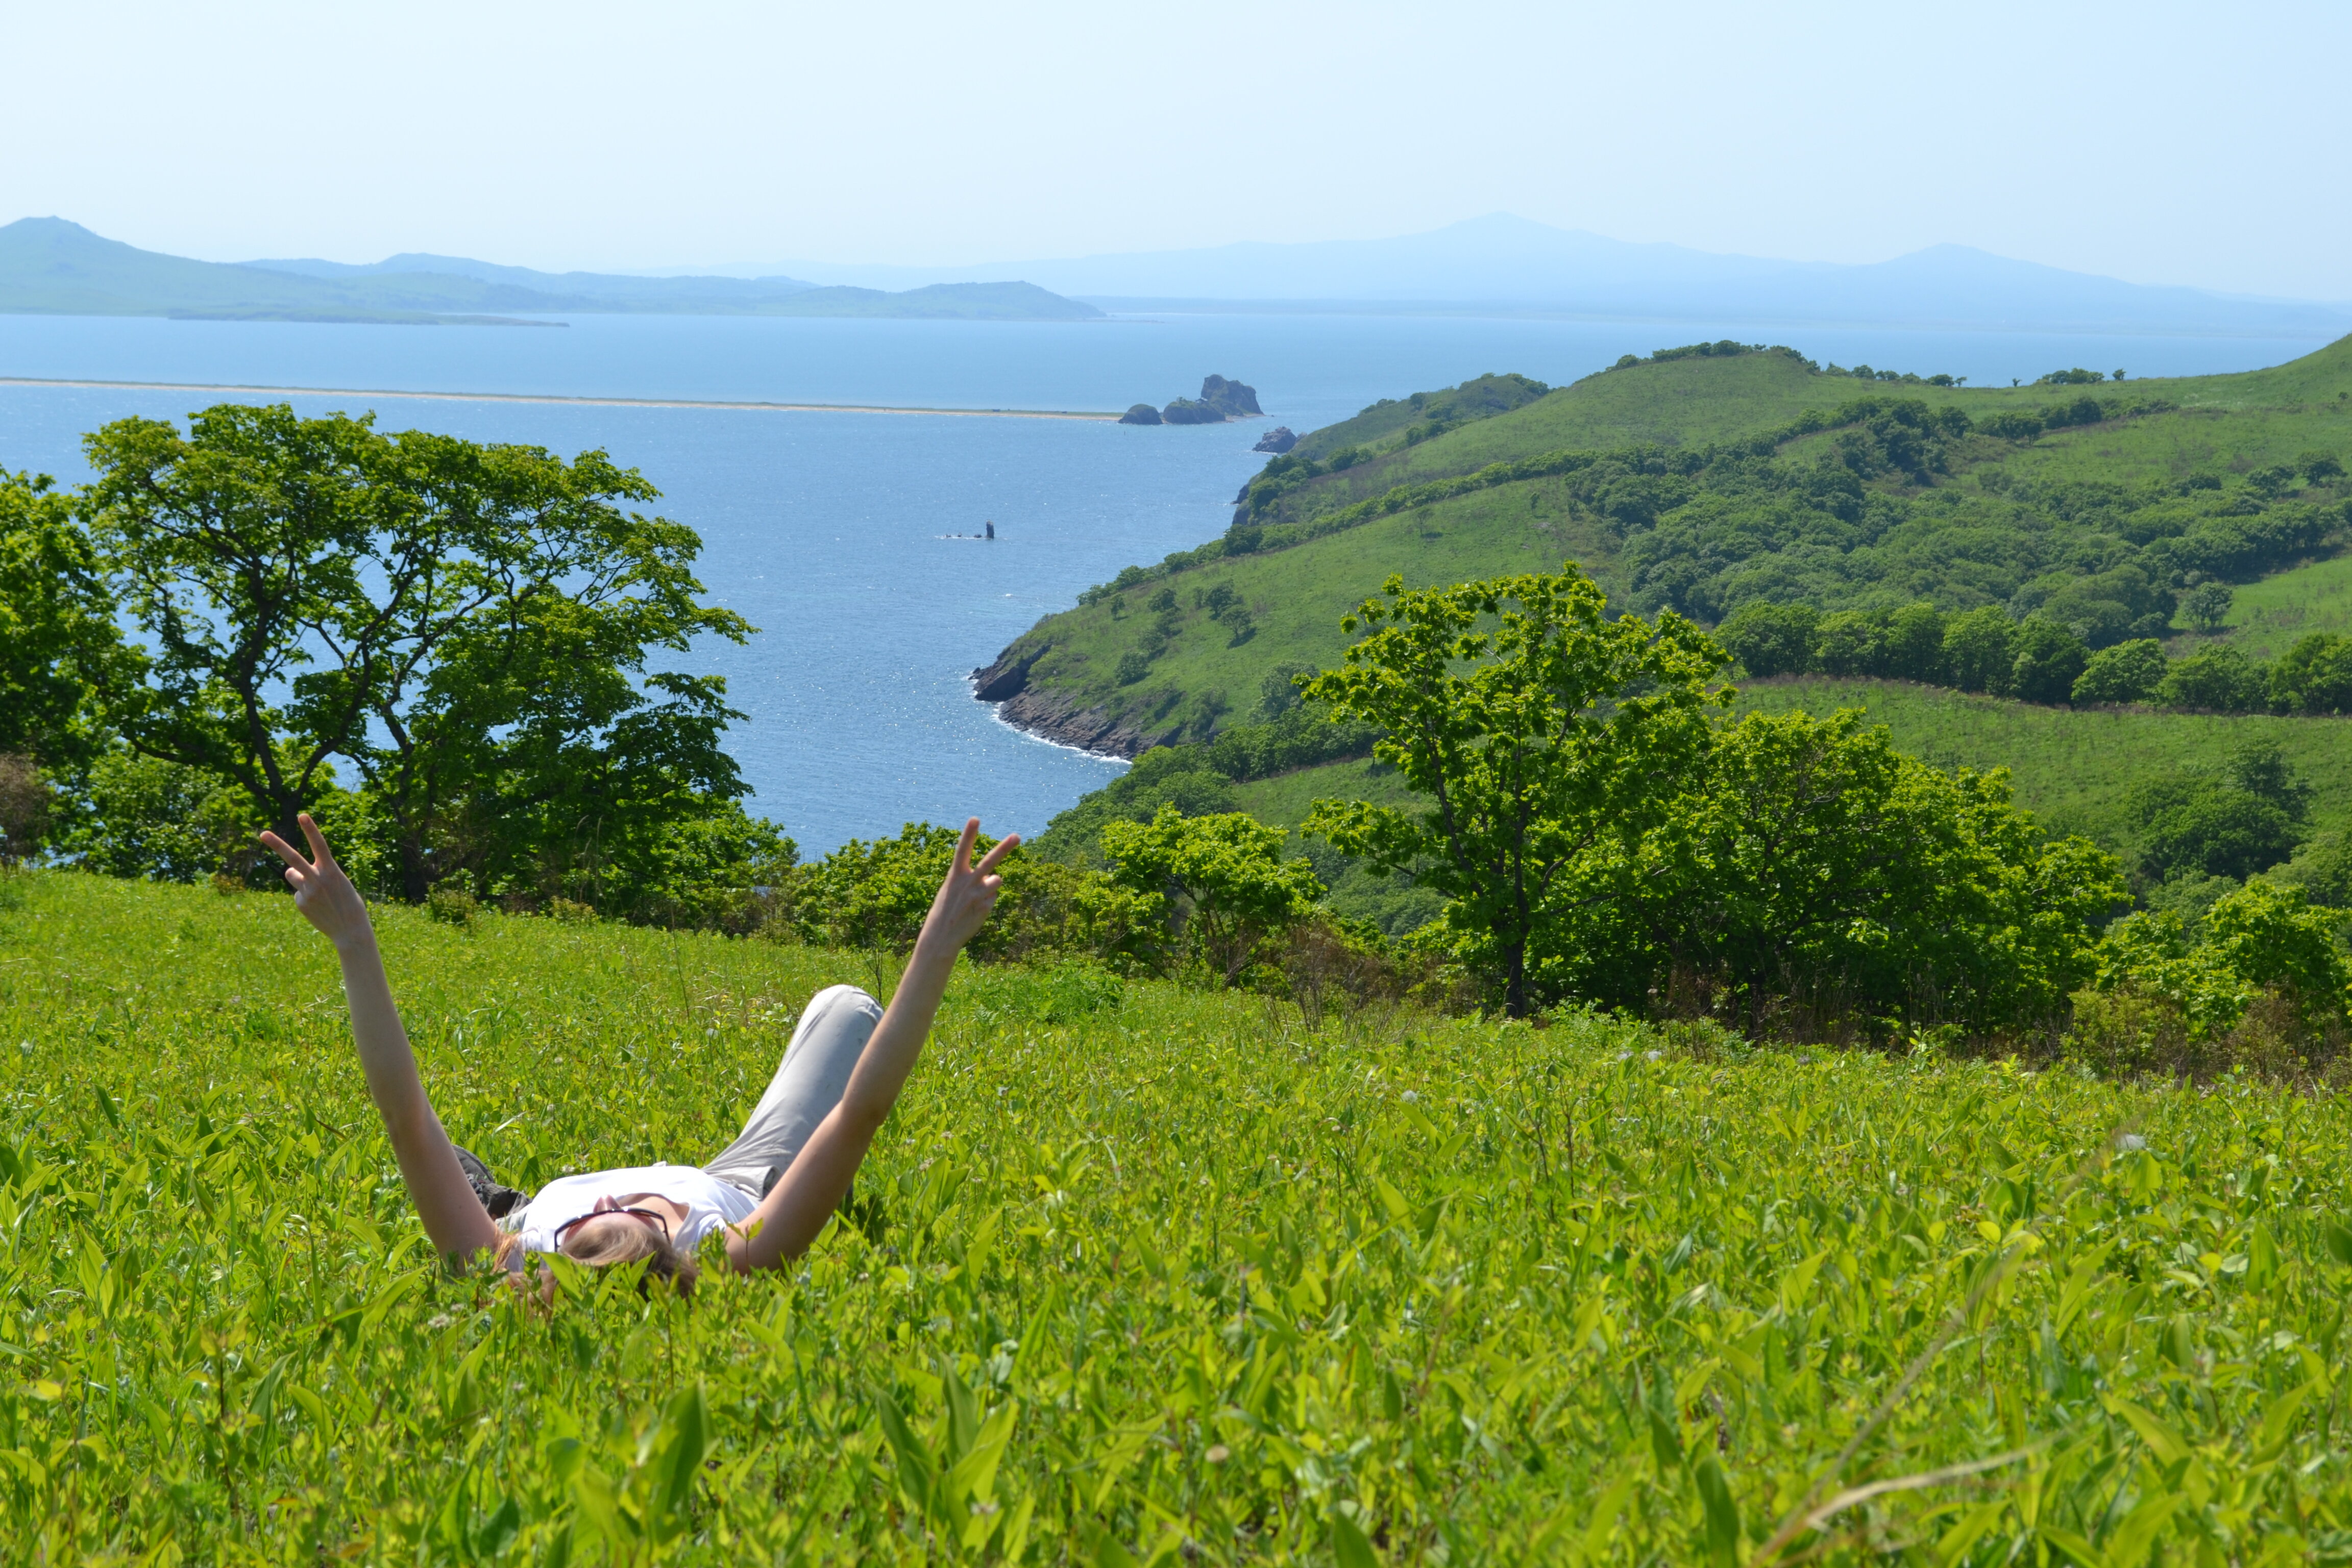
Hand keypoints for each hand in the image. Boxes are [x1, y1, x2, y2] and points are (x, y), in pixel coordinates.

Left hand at [258, 814, 374, 951]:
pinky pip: (298, 892)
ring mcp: (307, 892)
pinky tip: (318, 907)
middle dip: (277, 845)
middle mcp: (317, 879)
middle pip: (293, 858)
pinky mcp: (301, 903)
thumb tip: (289, 872)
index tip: (302, 816)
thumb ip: (315, 873)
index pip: (320, 846)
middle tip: (262, 834)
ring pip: (291, 874)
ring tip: (316, 891)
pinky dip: (306, 897)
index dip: (311, 830)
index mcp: (332, 871)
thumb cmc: (347, 902)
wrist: (350, 929)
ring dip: (298, 876)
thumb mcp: (338, 882)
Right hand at [917, 818, 1016, 955]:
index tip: (975, 818)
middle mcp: (968, 883)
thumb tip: (996, 877)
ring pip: (997, 880)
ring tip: (977, 896)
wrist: (941, 936)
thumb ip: (972, 878)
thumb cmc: (947, 908)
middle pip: (989, 861)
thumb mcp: (953, 889)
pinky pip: (994, 897)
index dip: (969, 834)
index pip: (962, 850)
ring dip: (992, 884)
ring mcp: (978, 895)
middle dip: (1004, 848)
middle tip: (1017, 836)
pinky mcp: (986, 907)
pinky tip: (976, 910)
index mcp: (955, 875)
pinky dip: (988, 901)